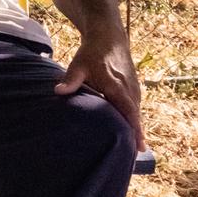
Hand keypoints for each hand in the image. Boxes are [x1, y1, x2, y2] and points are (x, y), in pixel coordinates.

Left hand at [55, 31, 143, 150]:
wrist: (110, 38)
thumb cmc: (92, 53)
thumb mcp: (78, 64)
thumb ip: (71, 79)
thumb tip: (58, 91)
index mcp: (116, 85)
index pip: (128, 110)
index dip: (133, 128)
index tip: (138, 145)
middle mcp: (129, 89)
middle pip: (135, 116)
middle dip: (136, 136)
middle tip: (134, 158)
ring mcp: (134, 89)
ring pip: (136, 113)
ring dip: (136, 130)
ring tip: (134, 152)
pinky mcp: (134, 89)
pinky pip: (136, 108)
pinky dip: (135, 121)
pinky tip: (132, 135)